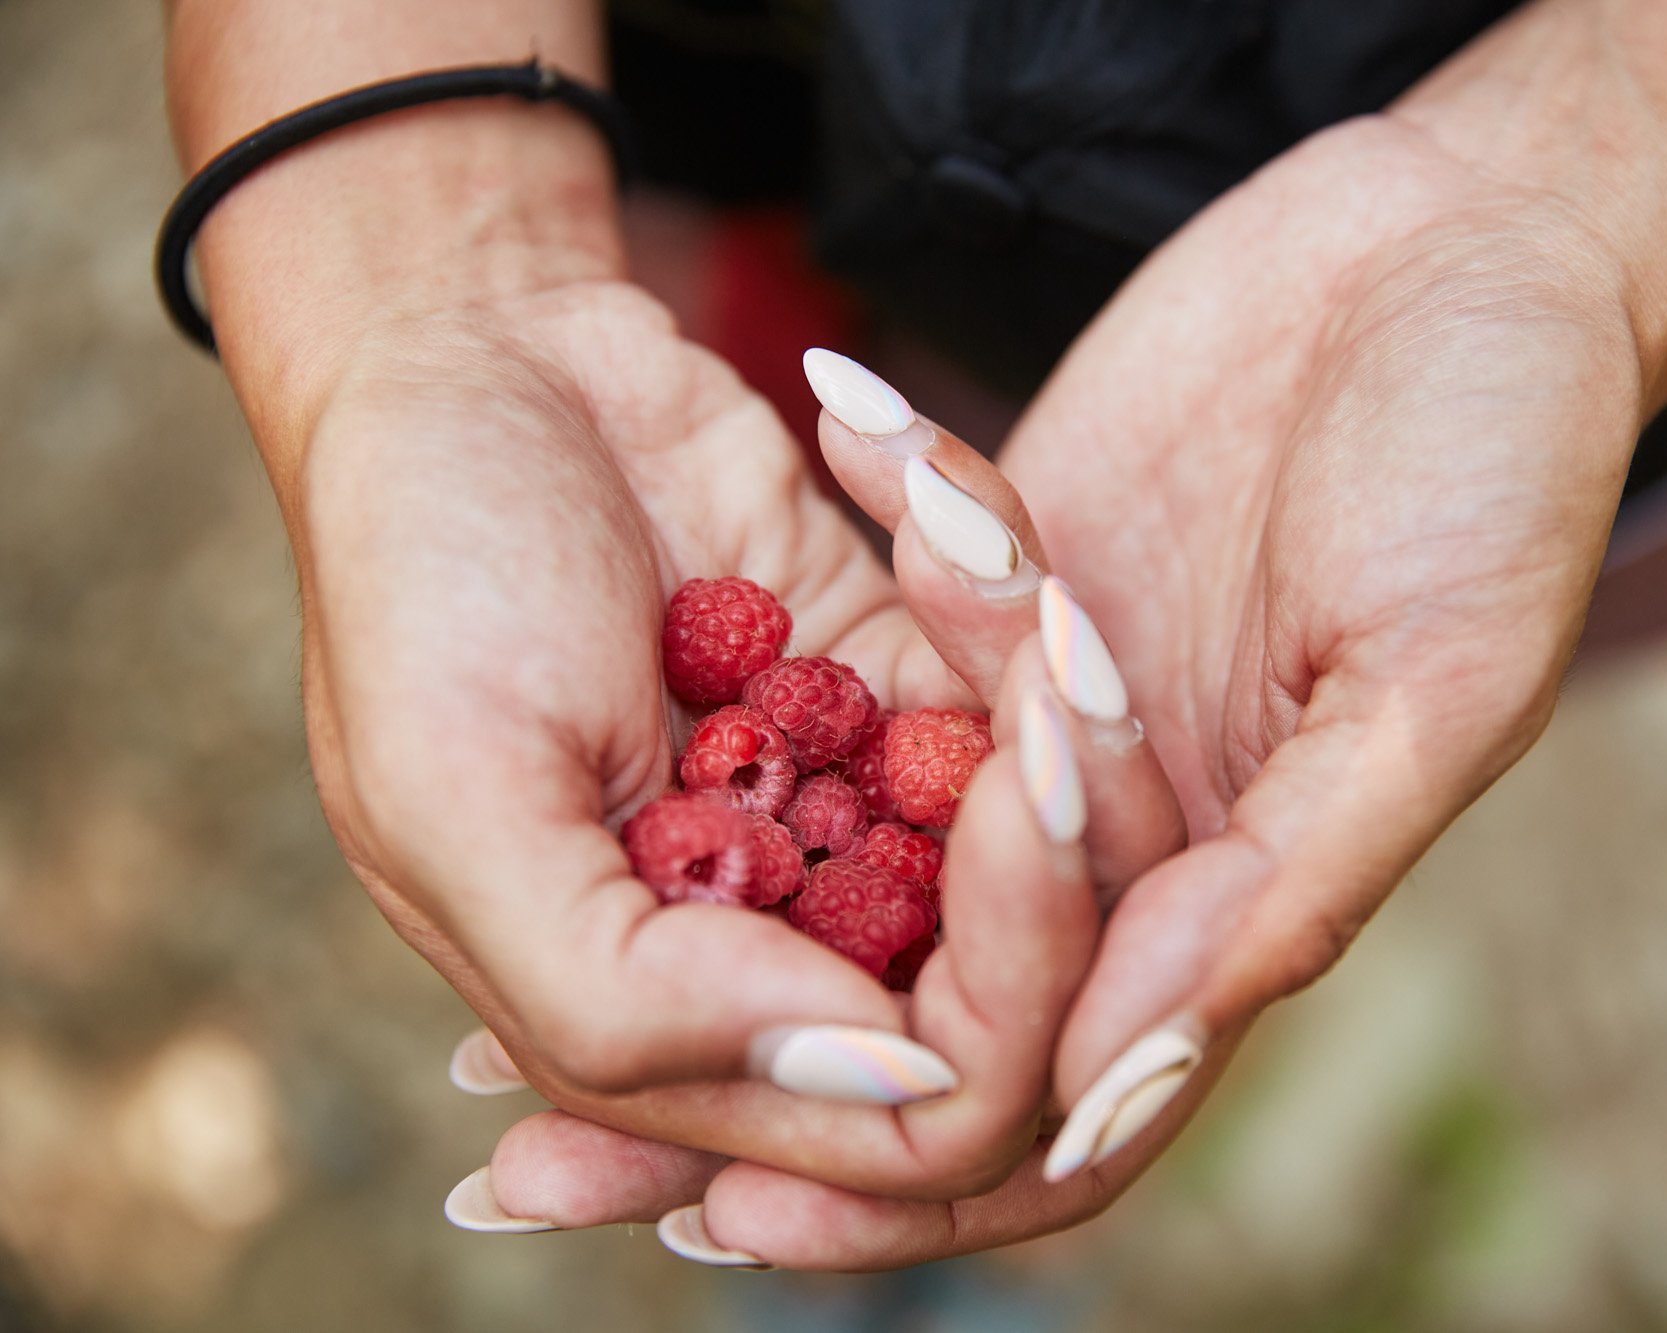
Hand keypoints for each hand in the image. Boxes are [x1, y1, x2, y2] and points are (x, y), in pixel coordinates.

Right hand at [295, 279, 1154, 1201]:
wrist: (460, 367)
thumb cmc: (422, 584)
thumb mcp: (459, 803)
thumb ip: (626, 995)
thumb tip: (870, 1071)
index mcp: (667, 1025)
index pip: (913, 1121)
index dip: (1009, 1012)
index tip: (1016, 813)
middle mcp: (785, 941)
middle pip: (1028, 992)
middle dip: (1068, 838)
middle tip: (1056, 670)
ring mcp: (858, 810)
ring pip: (1060, 828)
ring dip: (1050, 680)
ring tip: (950, 529)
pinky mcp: (904, 681)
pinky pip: (1026, 673)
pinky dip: (1001, 575)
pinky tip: (915, 479)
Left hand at [464, 111, 1646, 1264]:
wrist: (1462, 240)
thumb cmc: (1506, 449)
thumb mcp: (1443, 670)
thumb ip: (1297, 877)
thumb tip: (1125, 1073)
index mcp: (1255, 889)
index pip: (1076, 1093)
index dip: (916, 1180)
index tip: (737, 1225)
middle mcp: (1147, 832)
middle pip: (934, 1012)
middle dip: (756, 1092)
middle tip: (554, 1167)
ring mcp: (1066, 717)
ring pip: (878, 863)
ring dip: (726, 937)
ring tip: (520, 1029)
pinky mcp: (1009, 596)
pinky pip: (878, 682)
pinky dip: (766, 752)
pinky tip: (623, 806)